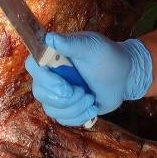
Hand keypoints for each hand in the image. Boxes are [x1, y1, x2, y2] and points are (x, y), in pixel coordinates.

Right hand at [24, 33, 152, 126]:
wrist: (123, 75)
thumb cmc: (107, 56)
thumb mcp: (92, 46)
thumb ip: (72, 43)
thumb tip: (49, 38)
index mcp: (53, 55)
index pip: (33, 66)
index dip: (45, 80)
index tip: (66, 87)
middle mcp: (50, 74)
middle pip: (40, 92)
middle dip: (65, 99)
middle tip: (84, 92)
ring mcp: (56, 93)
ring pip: (51, 109)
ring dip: (75, 108)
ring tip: (91, 98)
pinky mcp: (66, 108)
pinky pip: (63, 119)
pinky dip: (79, 117)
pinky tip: (92, 108)